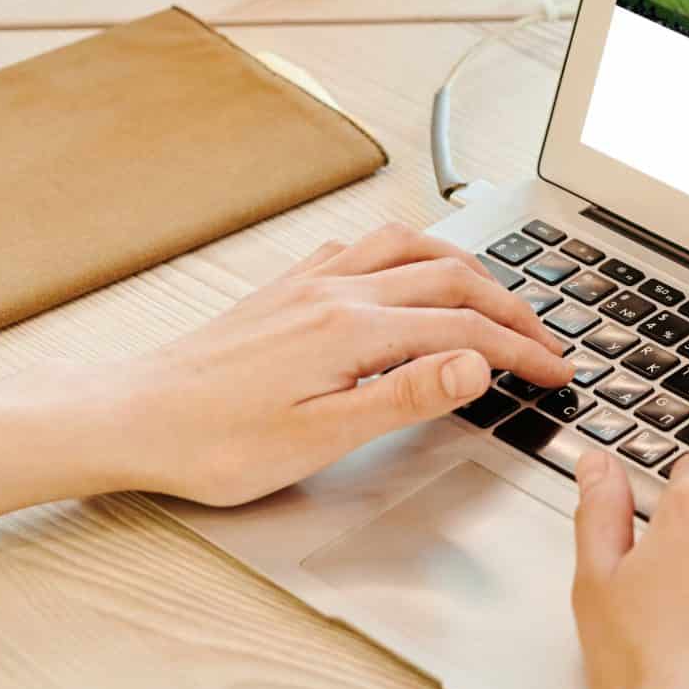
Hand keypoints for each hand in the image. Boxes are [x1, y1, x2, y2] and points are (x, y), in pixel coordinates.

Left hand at [113, 222, 576, 508]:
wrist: (131, 418)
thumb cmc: (214, 442)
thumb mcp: (320, 436)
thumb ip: (405, 394)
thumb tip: (475, 361)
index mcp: (352, 328)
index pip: (464, 328)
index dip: (520, 349)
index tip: (556, 369)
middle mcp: (335, 289)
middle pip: (449, 276)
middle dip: (509, 304)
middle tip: (546, 338)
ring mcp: (309, 281)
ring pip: (409, 246)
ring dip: (465, 265)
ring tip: (496, 294)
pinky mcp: (286, 287)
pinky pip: (364, 247)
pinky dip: (407, 252)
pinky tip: (404, 271)